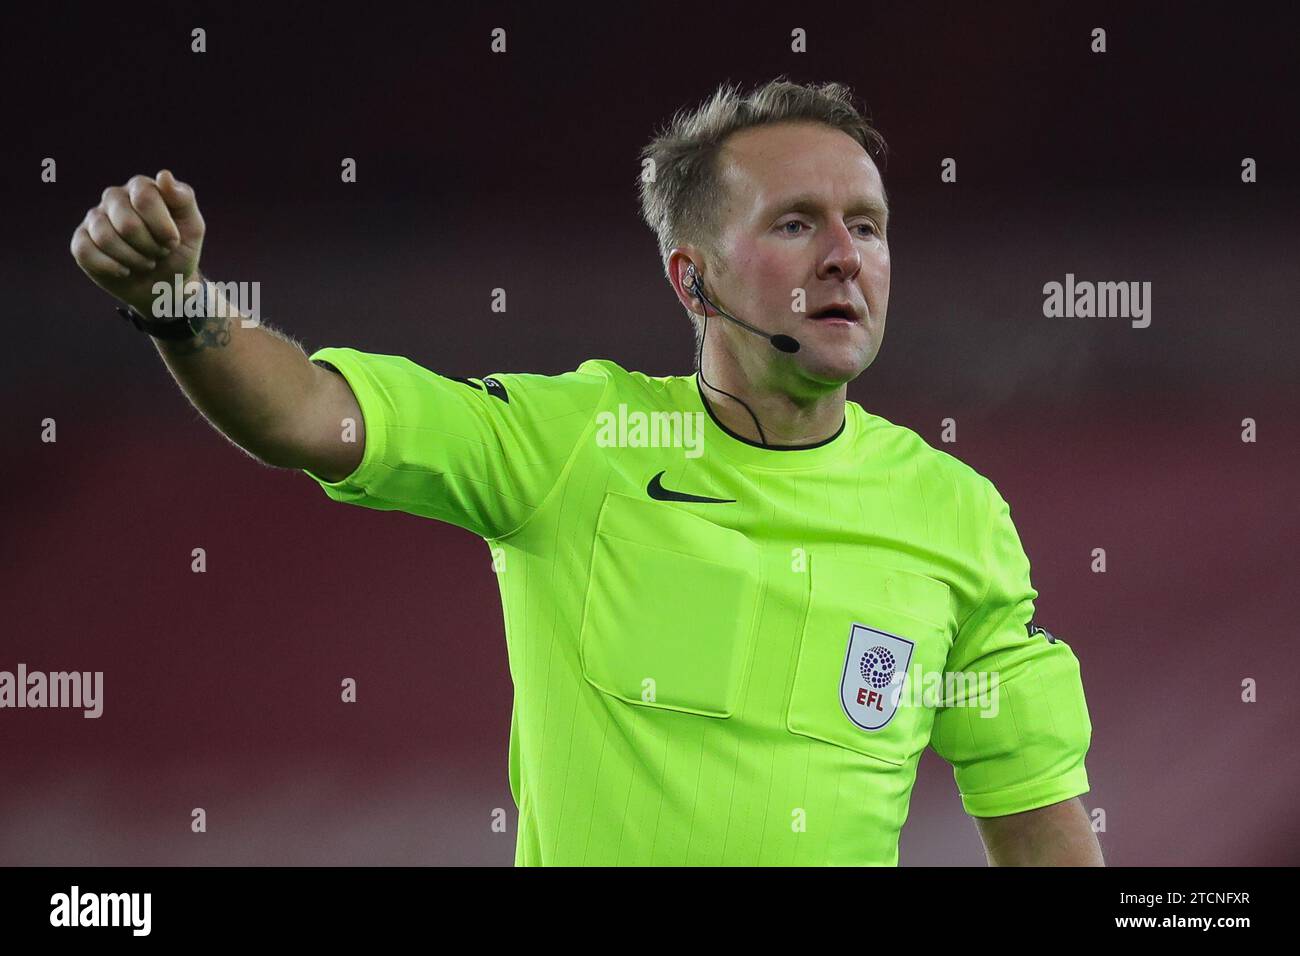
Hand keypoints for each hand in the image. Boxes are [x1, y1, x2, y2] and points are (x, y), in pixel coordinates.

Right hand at [70, 169, 205, 314]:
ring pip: (105, 238)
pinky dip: (111, 267)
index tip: (174, 241)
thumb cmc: (179, 251)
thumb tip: (164, 175)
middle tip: (160, 253)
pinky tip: (125, 270)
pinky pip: (85, 251)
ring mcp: (95, 218)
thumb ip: (183, 199)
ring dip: (134, 259)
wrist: (166, 284)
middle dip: (149, 246)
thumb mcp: (192, 227)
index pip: (144, 197)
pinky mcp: (81, 241)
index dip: (162, 227)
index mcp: (141, 188)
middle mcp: (114, 197)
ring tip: (147, 262)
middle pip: (126, 222)